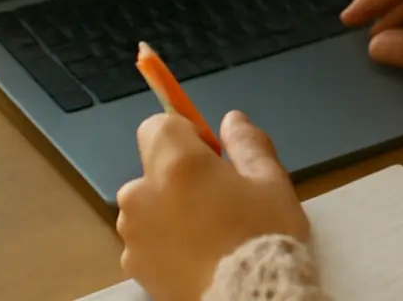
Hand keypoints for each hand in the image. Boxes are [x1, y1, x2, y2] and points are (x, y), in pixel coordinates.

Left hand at [117, 111, 309, 300]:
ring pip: (147, 207)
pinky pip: (146, 241)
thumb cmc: (263, 235)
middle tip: (217, 202)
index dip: (184, 134)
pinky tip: (195, 258)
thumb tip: (232, 119)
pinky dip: (164, 243)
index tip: (212, 155)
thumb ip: (247, 143)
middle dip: (177, 178)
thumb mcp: (270, 181)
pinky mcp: (132, 266)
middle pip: (152, 169)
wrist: (249, 299)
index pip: (157, 126)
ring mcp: (132, 233)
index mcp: (176, 164)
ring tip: (207, 235)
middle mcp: (142, 193)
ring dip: (168, 211)